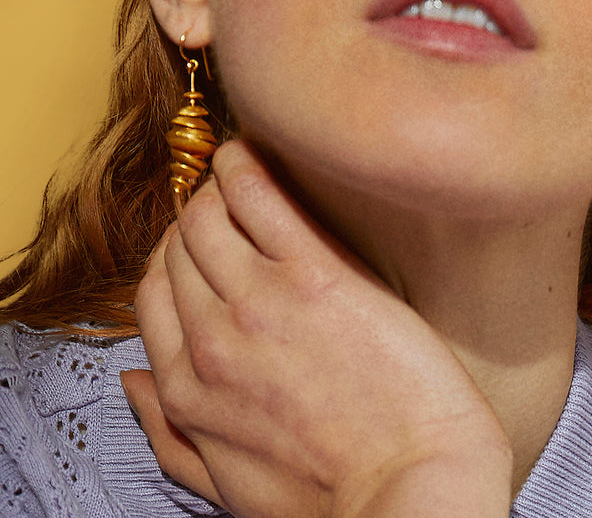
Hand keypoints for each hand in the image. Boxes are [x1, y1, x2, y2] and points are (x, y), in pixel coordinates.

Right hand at [125, 140, 511, 517]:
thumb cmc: (334, 490)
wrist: (412, 488)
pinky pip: (259, 196)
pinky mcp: (316, 274)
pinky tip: (255, 153)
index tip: (203, 242)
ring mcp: (260, 302)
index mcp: (187, 388)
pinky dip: (246, 165)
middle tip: (231, 200)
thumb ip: (170, 431)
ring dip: (219, 185)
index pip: (153, 293)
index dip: (175, 258)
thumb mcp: (226, 483)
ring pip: (208, 215)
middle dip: (197, 216)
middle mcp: (211, 339)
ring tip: (247, 172)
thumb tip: (134, 382)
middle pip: (179, 246)